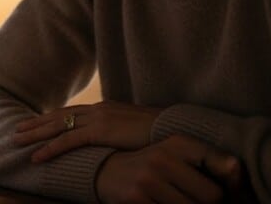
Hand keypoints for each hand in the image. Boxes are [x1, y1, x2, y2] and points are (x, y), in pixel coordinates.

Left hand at [14, 101, 160, 162]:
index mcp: (106, 108)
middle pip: (59, 116)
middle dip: (36, 123)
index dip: (52, 118)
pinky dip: (49, 148)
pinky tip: (36, 157)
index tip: (37, 122)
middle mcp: (97, 110)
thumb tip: (116, 141)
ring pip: (57, 126)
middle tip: (17, 129)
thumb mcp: (136, 130)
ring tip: (17, 140)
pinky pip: (67, 141)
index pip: (72, 113)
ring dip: (35, 134)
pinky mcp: (100, 132)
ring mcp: (97, 119)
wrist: (177, 128)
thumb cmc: (162, 133)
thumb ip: (121, 132)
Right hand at [96, 135, 240, 202]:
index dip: (230, 184)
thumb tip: (236, 173)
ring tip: (173, 200)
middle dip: (207, 203)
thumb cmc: (150, 167)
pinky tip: (157, 203)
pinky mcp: (135, 199)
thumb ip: (206, 158)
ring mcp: (148, 180)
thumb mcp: (174, 153)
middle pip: (212, 196)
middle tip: (191, 198)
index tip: (220, 189)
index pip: (226, 166)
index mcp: (177, 143)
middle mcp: (162, 158)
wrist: (104, 172)